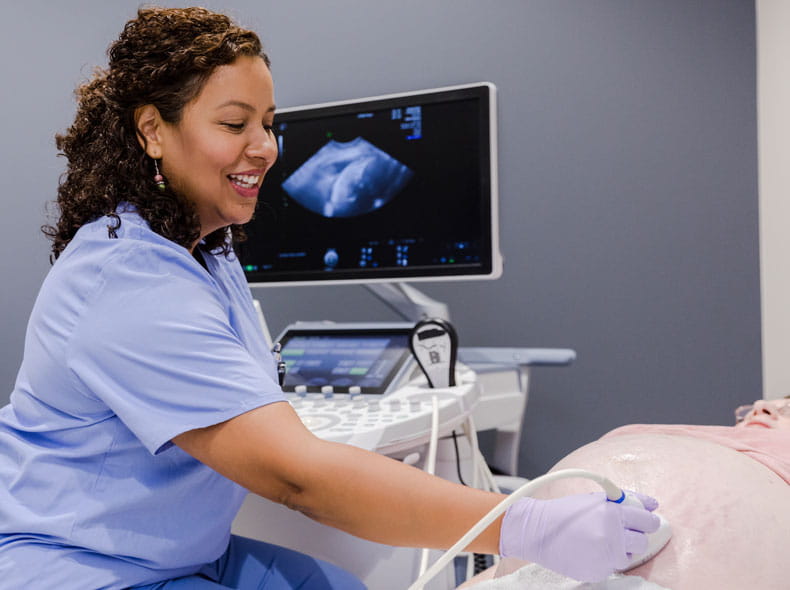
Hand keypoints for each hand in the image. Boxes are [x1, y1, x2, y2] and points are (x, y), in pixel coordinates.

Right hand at [499, 492, 659, 582]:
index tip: (644, 521)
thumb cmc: (565, 511)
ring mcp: (604, 557)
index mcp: (612, 514)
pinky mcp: (597, 572)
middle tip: (620, 530)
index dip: (647, 520)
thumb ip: (626, 500)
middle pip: (642, 542)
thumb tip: (653, 505)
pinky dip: (605, 559)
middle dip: (634, 536)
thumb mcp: (595, 499)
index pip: (648, 521)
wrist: (537, 531)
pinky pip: (612, 567)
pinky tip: (590, 550)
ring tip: (602, 540)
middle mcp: (611, 537)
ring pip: (629, 557)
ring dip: (621, 549)